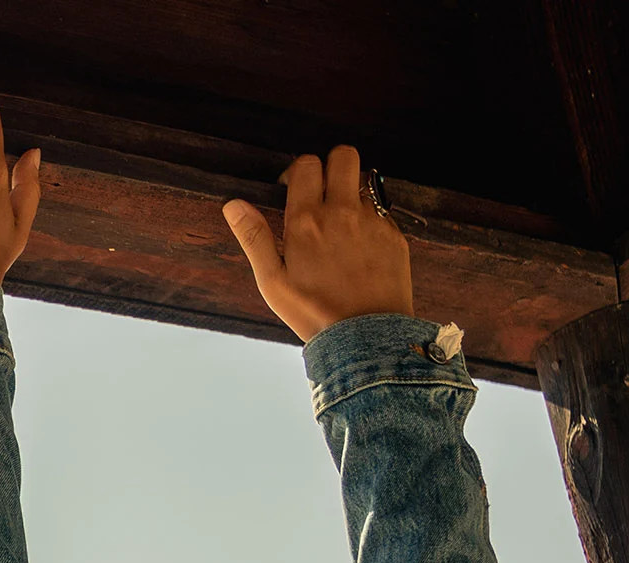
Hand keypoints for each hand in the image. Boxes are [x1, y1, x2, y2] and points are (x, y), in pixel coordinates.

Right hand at [223, 146, 413, 342]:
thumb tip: (233, 204)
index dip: (299, 171)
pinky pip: (383, 214)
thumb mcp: (273, 282)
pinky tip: (362, 251)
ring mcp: (373, 222)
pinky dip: (371, 223)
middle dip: (332, 166)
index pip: (307, 164)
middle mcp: (342, 212)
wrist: (365, 340)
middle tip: (324, 192)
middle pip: (343, 156)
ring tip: (342, 228)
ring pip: (364, 185)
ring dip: (352, 196)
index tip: (295, 189)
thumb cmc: (314, 314)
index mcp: (307, 220)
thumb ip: (254, 238)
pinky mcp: (395, 237)